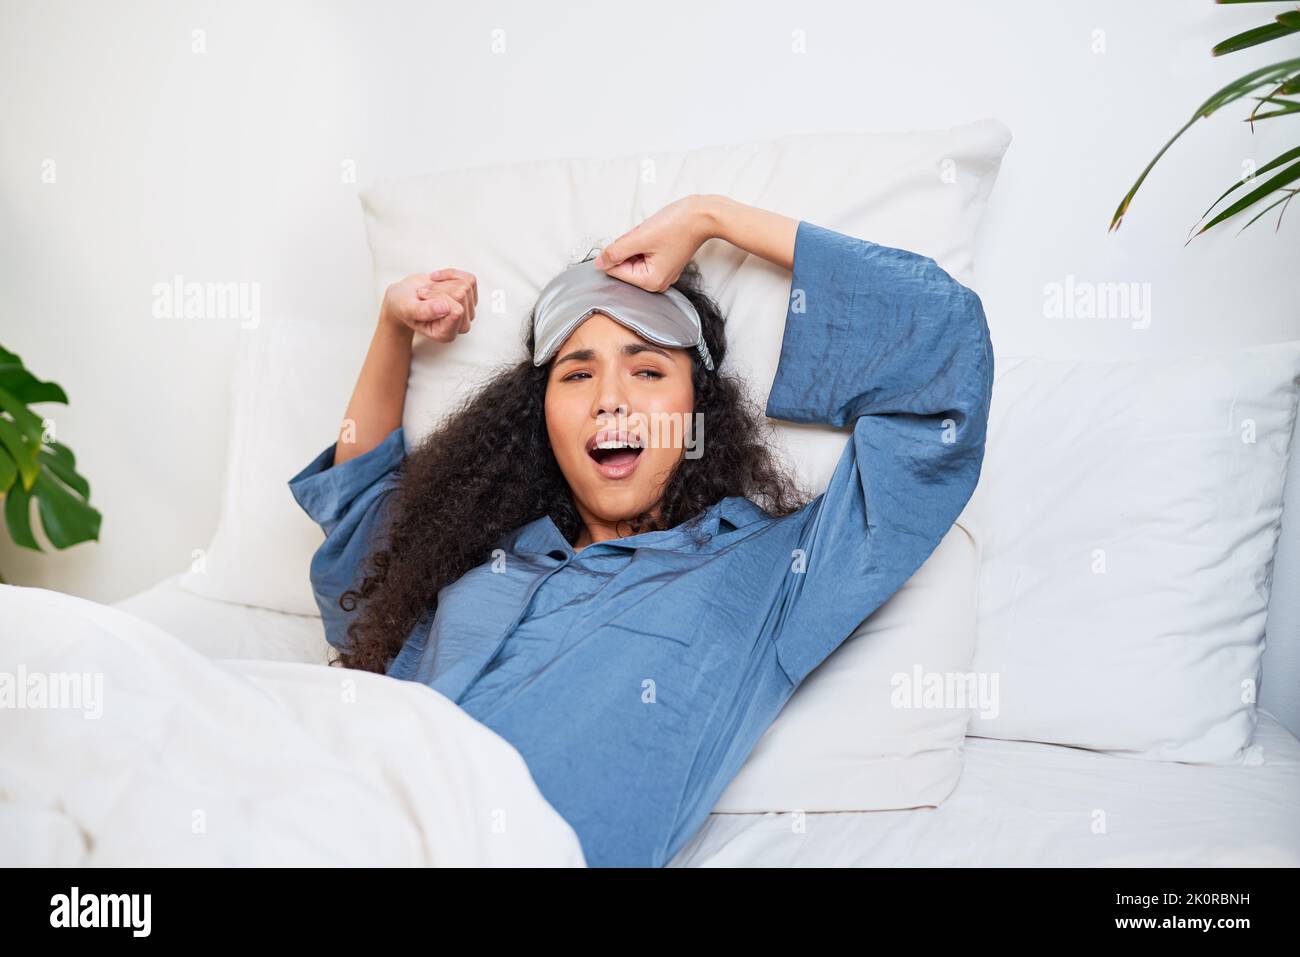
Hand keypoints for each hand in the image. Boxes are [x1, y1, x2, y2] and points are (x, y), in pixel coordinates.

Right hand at [382, 268, 477, 340]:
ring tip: (429, 290)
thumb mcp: (407, 308)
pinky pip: (469, 279)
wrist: (405, 297)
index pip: (456, 311)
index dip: (438, 297)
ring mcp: (467, 311)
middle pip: (461, 294)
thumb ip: (423, 311)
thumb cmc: (404, 306)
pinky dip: (451, 274)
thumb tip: (446, 308)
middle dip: (439, 288)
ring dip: (442, 283)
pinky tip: (438, 280)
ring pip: (465, 285)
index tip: (422, 298)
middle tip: (424, 294)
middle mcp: (460, 326)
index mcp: (446, 335)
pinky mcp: (470, 297)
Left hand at [594, 195, 715, 291]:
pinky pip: (644, 253)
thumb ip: (615, 252)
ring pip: (633, 257)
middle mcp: (657, 283)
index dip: (616, 251)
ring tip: (654, 234)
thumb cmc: (677, 225)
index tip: (633, 238)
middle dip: (629, 246)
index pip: (616, 271)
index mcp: (650, 281)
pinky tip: (657, 234)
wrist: (703, 215)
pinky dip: (644, 241)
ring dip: (637, 242)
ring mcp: (662, 273)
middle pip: (624, 265)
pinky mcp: (665, 262)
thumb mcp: (640, 237)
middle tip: (646, 235)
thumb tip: (599, 263)